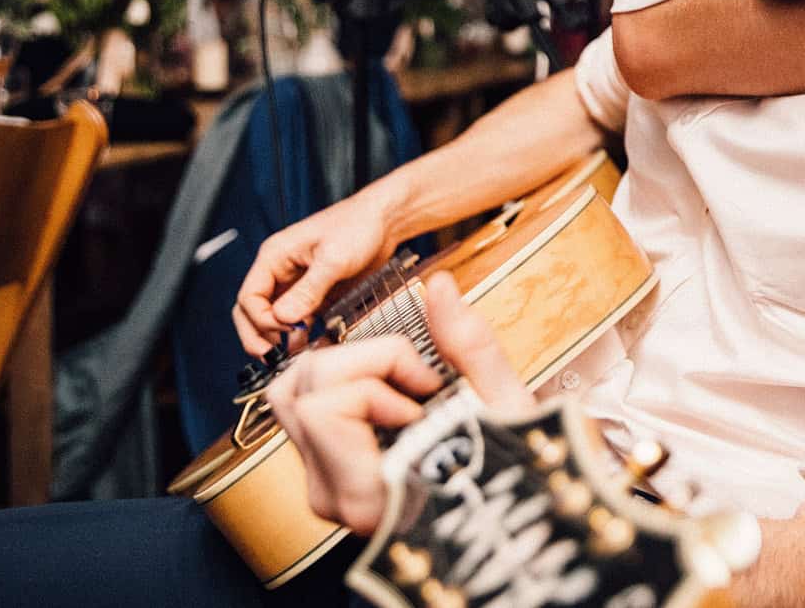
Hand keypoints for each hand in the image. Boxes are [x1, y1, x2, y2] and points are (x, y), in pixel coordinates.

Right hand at [233, 190, 393, 355]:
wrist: (385, 222)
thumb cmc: (358, 224)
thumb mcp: (333, 258)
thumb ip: (309, 290)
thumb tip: (285, 318)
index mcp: (275, 256)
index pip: (249, 296)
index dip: (261, 319)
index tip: (284, 330)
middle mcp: (282, 272)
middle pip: (252, 311)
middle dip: (257, 335)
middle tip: (271, 356)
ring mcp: (297, 285)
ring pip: (273, 319)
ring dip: (276, 339)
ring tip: (287, 358)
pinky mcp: (315, 295)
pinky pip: (297, 321)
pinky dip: (297, 337)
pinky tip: (305, 348)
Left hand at [267, 272, 534, 533]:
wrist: (508, 518)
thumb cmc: (512, 475)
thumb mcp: (503, 409)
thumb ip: (468, 345)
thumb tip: (437, 287)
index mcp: (365, 494)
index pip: (322, 405)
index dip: (378, 372)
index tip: (430, 386)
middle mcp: (330, 496)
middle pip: (300, 388)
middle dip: (363, 361)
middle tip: (419, 380)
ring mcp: (322, 485)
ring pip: (292, 391)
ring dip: (349, 368)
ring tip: (402, 387)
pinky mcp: (323, 471)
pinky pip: (305, 405)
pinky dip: (346, 381)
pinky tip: (394, 396)